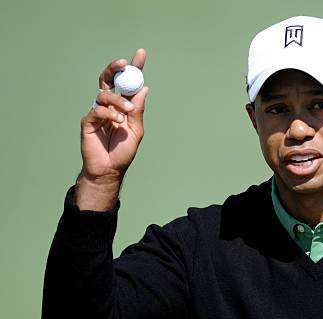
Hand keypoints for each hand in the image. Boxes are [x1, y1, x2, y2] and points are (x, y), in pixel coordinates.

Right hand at [79, 48, 149, 184]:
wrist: (109, 170)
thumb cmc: (122, 151)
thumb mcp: (136, 130)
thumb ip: (138, 110)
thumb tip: (144, 88)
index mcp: (123, 106)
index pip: (127, 83)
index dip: (133, 68)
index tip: (140, 53)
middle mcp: (109, 106)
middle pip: (108, 80)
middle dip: (115, 69)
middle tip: (123, 63)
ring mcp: (97, 112)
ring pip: (104, 94)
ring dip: (118, 100)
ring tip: (127, 112)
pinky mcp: (88, 122)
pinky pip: (97, 110)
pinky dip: (109, 113)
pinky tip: (117, 120)